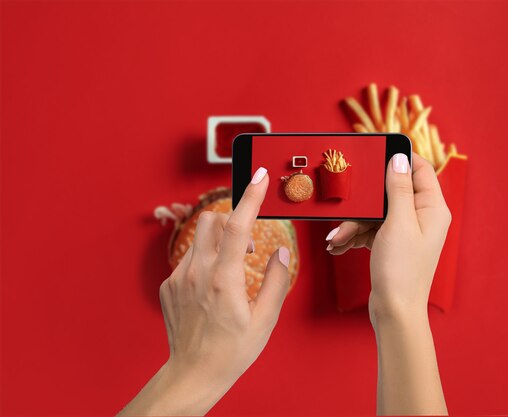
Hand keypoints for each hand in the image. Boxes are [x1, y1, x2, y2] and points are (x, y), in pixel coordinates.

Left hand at [119, 167, 290, 415]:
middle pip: (211, 221)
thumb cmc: (232, 350)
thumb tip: (279, 252)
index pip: (238, 226)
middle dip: (231, 221)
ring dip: (219, 243)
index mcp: (224, 280)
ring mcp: (178, 278)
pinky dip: (204, 261)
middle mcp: (197, 273)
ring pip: (198, 239)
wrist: (193, 373)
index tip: (257, 176)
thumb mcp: (265, 320)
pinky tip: (212, 288)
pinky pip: (188, 258)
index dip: (250, 196)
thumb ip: (276, 281)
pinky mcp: (168, 285)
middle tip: (248, 246)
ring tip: (232, 271)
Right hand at [326, 153, 449, 414]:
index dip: (399, 159)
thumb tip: (399, 159)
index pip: (420, 170)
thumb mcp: (397, 223)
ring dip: (355, 223)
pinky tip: (339, 245)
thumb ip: (398, 188)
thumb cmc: (401, 271)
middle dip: (366, 202)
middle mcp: (422, 217)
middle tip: (348, 208)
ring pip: (377, 213)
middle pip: (391, 192)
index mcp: (432, 208)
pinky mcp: (392, 244)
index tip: (375, 154)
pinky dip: (355, 235)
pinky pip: (371, 230)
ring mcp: (407, 232)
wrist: (394, 311)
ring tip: (337, 237)